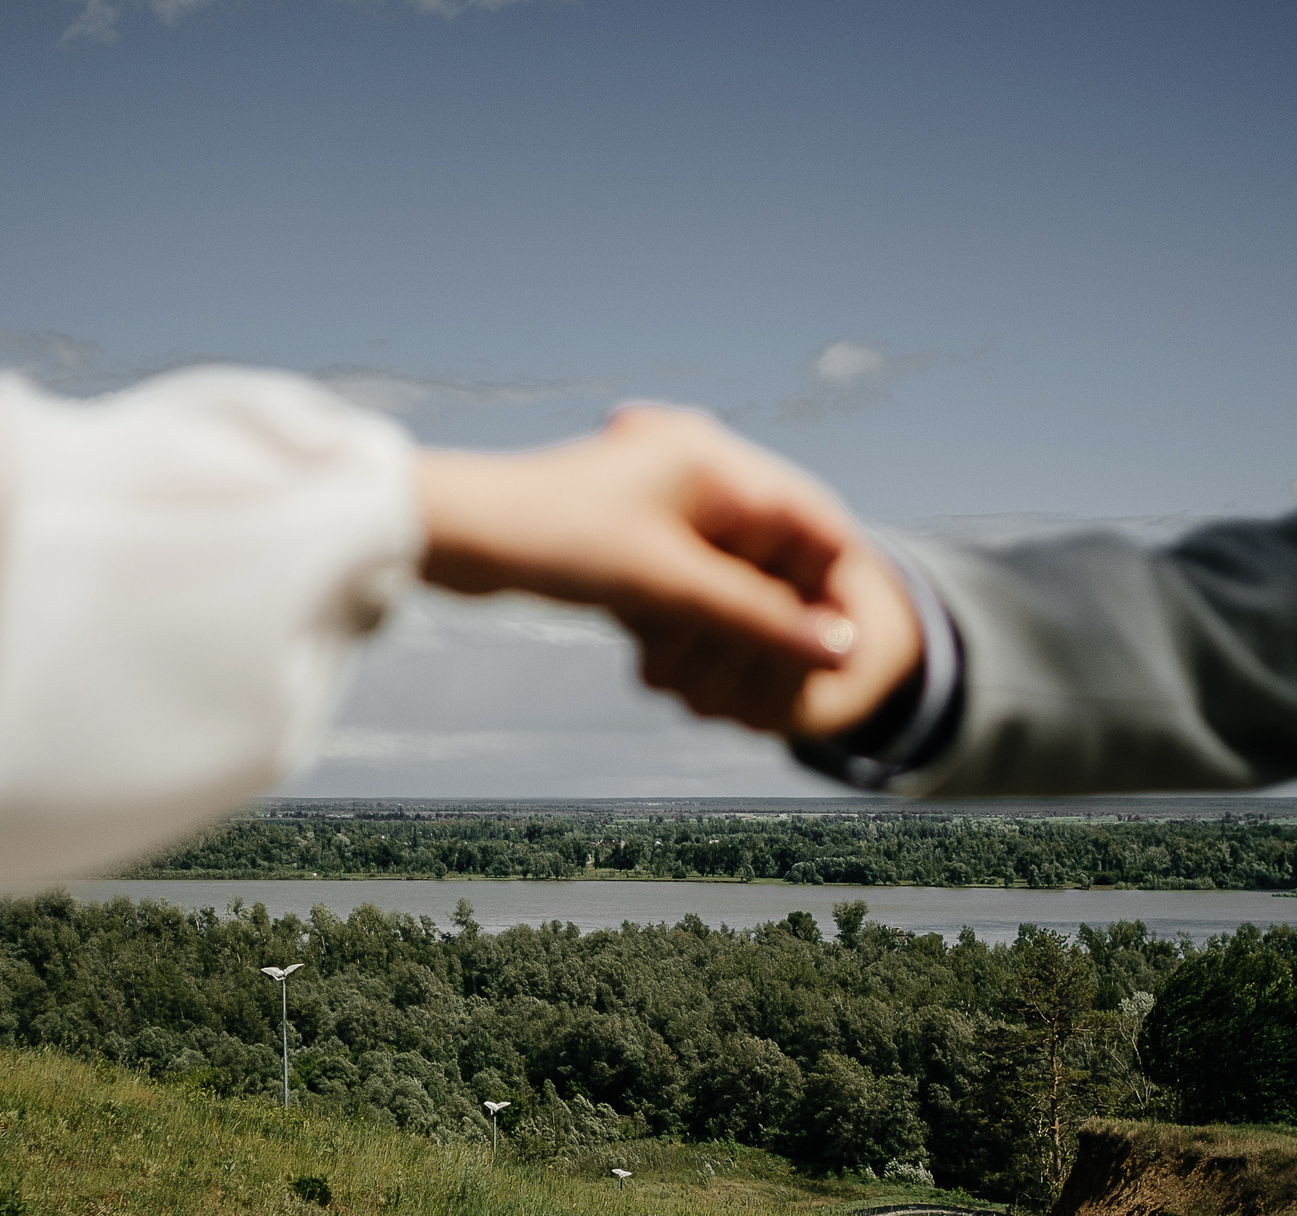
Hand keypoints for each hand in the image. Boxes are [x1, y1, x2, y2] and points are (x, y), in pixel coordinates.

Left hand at [417, 406, 920, 740]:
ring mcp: (662, 501)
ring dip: (731, 625)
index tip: (842, 646)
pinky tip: (679, 656)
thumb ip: (757, 616)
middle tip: (793, 674)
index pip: (812, 522)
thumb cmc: (558, 539)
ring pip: (729, 572)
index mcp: (715, 459)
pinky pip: (686, 580)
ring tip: (729, 675)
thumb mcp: (668, 586)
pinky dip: (690, 618)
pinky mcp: (630, 534)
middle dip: (780, 615)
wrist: (454, 533)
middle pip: (775, 551)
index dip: (832, 587)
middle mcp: (696, 469)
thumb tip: (835, 647)